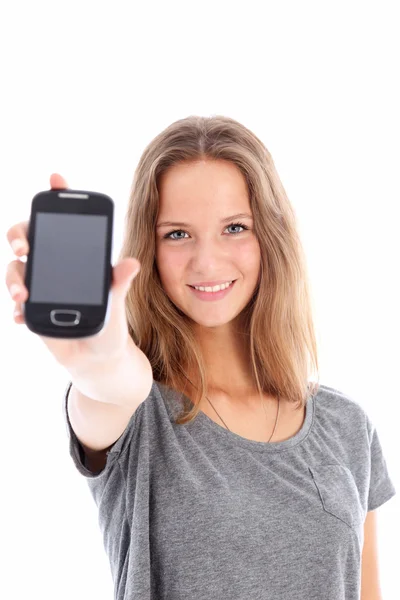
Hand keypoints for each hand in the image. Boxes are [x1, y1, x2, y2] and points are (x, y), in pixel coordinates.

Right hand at [5, 173, 140, 372]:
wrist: (98, 359)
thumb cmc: (110, 326)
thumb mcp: (116, 303)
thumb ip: (118, 284)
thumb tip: (132, 263)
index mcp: (76, 258)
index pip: (65, 222)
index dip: (58, 198)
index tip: (56, 179)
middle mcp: (54, 267)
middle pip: (28, 238)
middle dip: (20, 235)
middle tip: (24, 245)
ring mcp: (40, 288)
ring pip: (16, 271)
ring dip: (15, 279)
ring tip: (24, 294)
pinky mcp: (33, 311)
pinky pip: (17, 304)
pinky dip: (17, 308)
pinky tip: (21, 315)